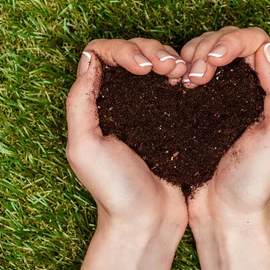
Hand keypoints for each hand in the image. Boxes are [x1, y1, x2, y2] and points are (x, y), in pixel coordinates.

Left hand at [66, 38, 187, 226]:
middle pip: (131, 51)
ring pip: (155, 61)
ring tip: (181, 72)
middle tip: (168, 68)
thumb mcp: (84, 147)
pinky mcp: (171, 116)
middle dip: (151, 50)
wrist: (150, 220)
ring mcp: (147, 106)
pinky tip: (190, 81)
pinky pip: (175, 82)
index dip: (123, 50)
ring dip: (169, 57)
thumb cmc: (115, 189)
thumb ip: (79, 102)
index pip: (102, 54)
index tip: (142, 68)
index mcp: (95, 103)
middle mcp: (120, 99)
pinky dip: (183, 73)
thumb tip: (89, 58)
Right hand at [181, 27, 269, 269]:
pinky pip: (185, 73)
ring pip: (202, 52)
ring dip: (190, 56)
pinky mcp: (193, 107)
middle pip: (225, 40)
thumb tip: (265, 49)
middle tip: (196, 77)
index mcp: (266, 89)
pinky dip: (178, 71)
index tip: (213, 61)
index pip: (253, 41)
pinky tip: (173, 85)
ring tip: (185, 81)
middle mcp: (243, 87)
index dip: (231, 41)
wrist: (223, 212)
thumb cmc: (253, 181)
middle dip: (207, 48)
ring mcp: (216, 95)